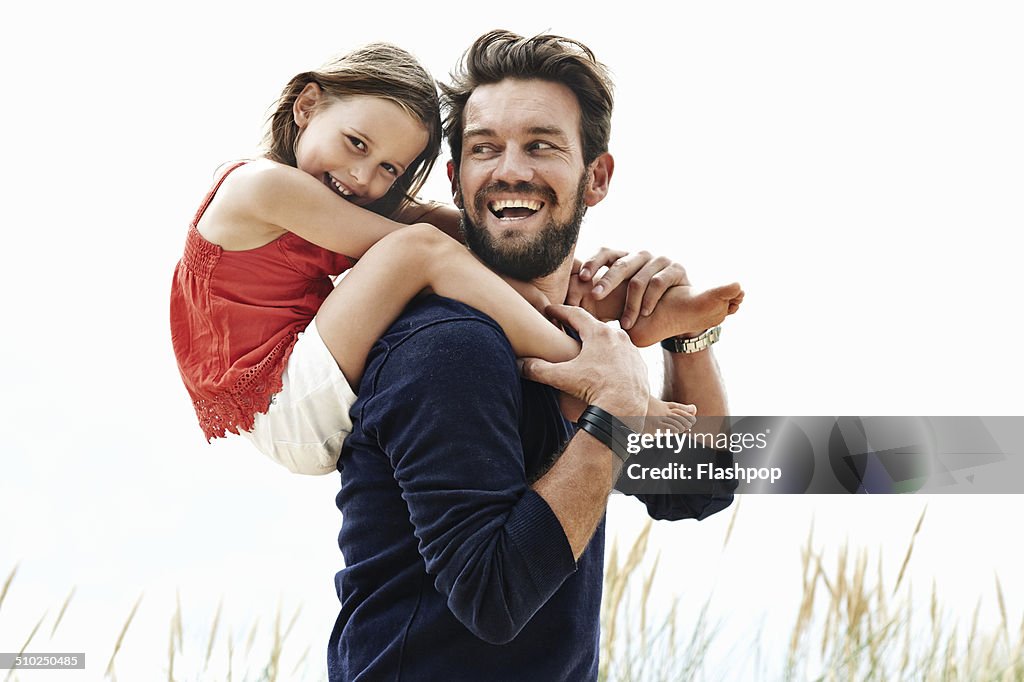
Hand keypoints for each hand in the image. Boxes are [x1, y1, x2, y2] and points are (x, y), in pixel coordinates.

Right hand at [519, 305, 648, 417]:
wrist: (624, 410)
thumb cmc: (593, 390)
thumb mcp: (561, 377)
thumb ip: (538, 369)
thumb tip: (518, 364)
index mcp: (598, 334)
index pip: (575, 314)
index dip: (560, 311)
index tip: (549, 310)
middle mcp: (618, 337)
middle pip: (595, 325)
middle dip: (580, 326)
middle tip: (567, 327)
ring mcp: (632, 351)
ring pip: (612, 341)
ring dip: (599, 343)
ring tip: (587, 349)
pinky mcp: (640, 366)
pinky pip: (624, 356)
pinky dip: (614, 358)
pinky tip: (607, 367)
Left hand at [571, 248, 689, 329]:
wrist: (679, 312)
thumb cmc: (642, 308)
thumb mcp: (619, 303)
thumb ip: (598, 301)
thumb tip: (565, 308)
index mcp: (623, 259)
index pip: (605, 253)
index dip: (592, 262)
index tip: (582, 278)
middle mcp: (640, 255)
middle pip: (620, 263)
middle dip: (606, 280)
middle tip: (595, 295)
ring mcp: (659, 260)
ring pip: (639, 278)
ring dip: (630, 304)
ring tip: (625, 323)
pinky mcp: (676, 268)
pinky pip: (659, 283)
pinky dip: (649, 301)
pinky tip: (644, 315)